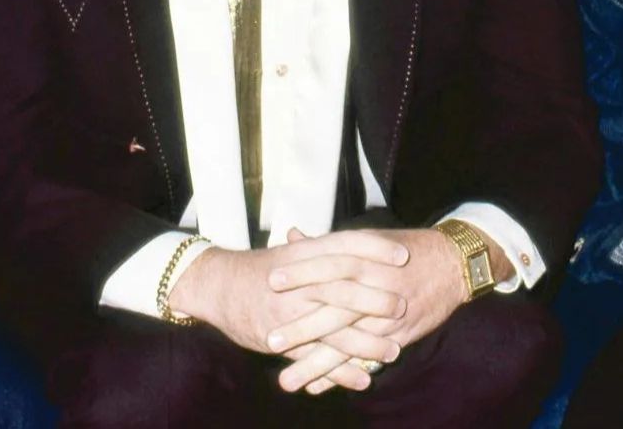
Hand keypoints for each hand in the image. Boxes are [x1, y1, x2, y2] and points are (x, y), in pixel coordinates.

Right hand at [166, 229, 407, 360]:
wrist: (219, 286)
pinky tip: (363, 379)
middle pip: (342, 288)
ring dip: (365, 343)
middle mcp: (298, 282)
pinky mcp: (280, 341)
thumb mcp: (293, 252)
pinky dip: (340, 371)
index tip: (404, 255)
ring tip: (393, 352)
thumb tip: (364, 242)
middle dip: (375, 299)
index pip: (345, 245)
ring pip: (332, 330)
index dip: (375, 248)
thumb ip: (326, 249)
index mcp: (304, 254)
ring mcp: (288, 313)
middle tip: (403, 306)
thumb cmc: (263, 268)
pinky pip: (314, 358)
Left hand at [269, 227, 501, 392]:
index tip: (271, 281)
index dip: (302, 271)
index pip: (332, 262)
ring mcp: (389, 314)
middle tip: (271, 339)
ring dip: (318, 362)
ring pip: (350, 342)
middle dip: (303, 327)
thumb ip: (328, 244)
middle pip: (337, 308)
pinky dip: (343, 373)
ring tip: (288, 379)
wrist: (453, 264)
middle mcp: (378, 286)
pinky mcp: (398, 335)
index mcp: (368, 257)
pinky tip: (318, 386)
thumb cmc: (402, 250)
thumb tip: (292, 236)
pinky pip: (368, 357)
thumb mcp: (367, 241)